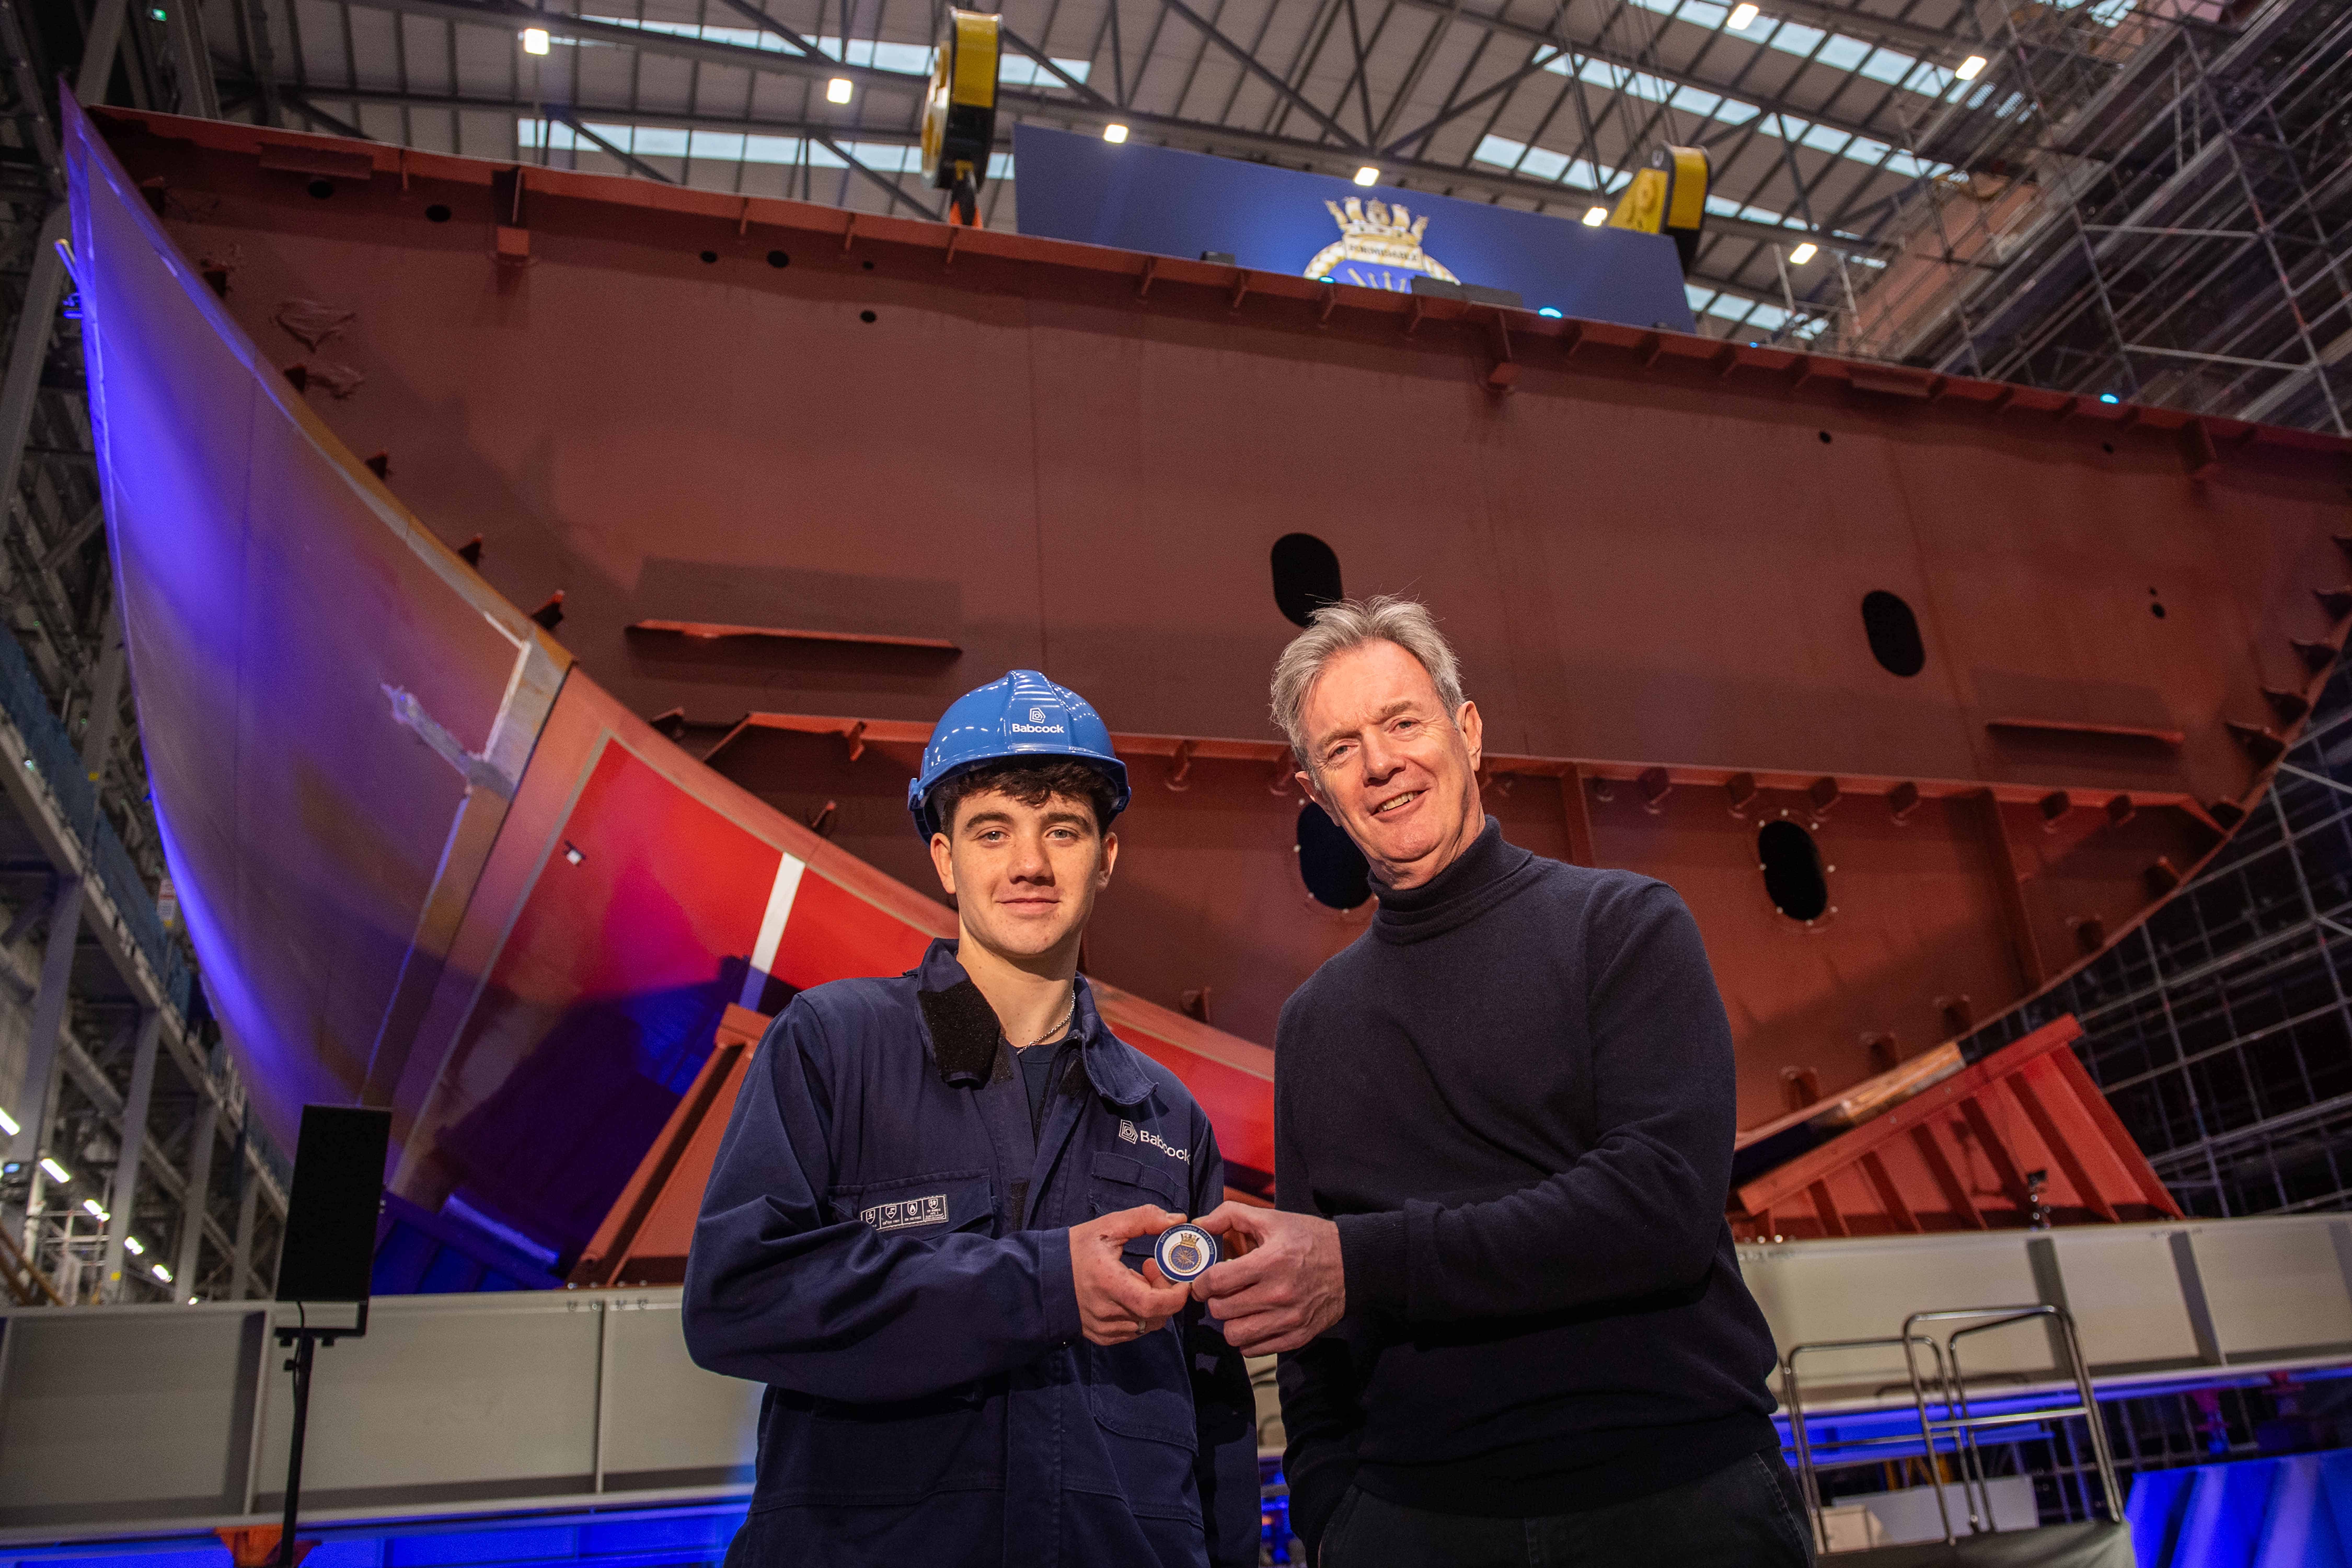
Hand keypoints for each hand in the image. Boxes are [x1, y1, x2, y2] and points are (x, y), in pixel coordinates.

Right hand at [1070, 1204, 1192, 1344]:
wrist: (1043, 1277)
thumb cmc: (1076, 1249)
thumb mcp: (1108, 1227)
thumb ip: (1144, 1219)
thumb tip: (1178, 1219)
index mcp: (1110, 1284)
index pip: (1155, 1304)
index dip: (1177, 1295)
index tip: (1182, 1278)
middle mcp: (1108, 1312)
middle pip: (1157, 1315)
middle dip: (1165, 1292)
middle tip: (1152, 1267)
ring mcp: (1105, 1328)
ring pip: (1148, 1325)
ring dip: (1153, 1304)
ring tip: (1138, 1279)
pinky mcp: (1102, 1336)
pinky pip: (1134, 1331)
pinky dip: (1140, 1314)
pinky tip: (1127, 1294)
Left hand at [1190, 1202, 1345, 1354]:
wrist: (1352, 1264)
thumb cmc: (1309, 1239)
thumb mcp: (1272, 1218)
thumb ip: (1230, 1215)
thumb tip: (1199, 1224)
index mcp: (1270, 1262)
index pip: (1217, 1281)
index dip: (1201, 1282)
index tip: (1202, 1281)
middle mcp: (1279, 1294)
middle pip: (1221, 1310)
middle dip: (1214, 1300)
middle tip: (1221, 1292)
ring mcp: (1289, 1319)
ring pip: (1235, 1335)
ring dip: (1229, 1322)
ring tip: (1237, 1308)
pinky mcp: (1298, 1336)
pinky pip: (1254, 1350)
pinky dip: (1247, 1338)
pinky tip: (1252, 1320)